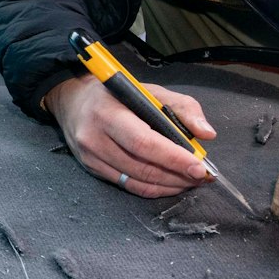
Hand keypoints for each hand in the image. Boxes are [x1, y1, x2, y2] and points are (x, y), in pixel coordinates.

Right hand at [44, 74, 216, 197]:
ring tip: (190, 181)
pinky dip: (153, 188)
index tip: (199, 167)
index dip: (173, 158)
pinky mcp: (92, 169)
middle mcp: (95, 137)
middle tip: (201, 176)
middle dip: (177, 175)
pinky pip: (128, 185)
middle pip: (142, 166)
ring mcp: (91, 157)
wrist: (72, 101)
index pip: (144, 142)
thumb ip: (182, 107)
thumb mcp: (149, 90)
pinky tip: (170, 183)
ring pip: (136, 181)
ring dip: (168, 185)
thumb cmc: (115, 94)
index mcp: (108, 112)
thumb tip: (206, 133)